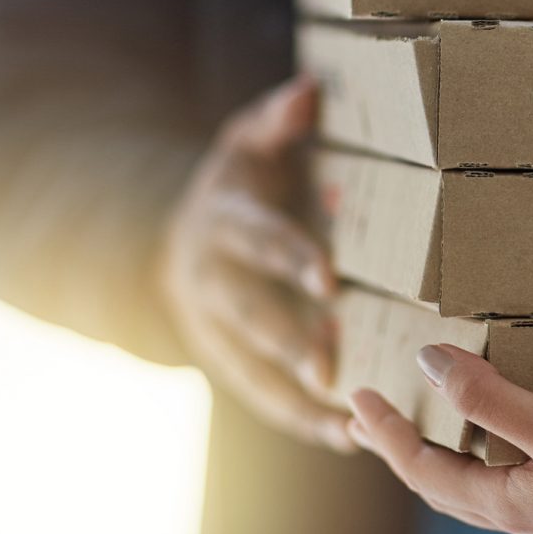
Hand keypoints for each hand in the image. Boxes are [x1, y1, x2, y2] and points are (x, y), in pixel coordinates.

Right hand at [158, 76, 352, 451]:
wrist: (181, 240)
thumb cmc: (239, 184)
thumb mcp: (248, 142)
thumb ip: (277, 122)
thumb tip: (308, 93)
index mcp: (222, 224)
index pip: (255, 240)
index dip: (288, 257)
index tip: (327, 279)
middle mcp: (211, 282)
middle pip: (248, 316)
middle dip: (288, 341)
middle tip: (331, 365)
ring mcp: (215, 329)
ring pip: (252, 370)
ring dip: (300, 399)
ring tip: (351, 422)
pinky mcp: (228, 363)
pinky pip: (263, 398)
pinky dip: (303, 421)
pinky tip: (349, 440)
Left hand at [347, 343, 532, 533]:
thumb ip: (492, 398)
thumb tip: (429, 363)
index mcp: (510, 505)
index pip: (423, 471)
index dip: (385, 435)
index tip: (354, 398)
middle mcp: (529, 519)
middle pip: (446, 487)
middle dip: (405, 451)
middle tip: (373, 418)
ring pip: (485, 487)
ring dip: (450, 454)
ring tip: (439, 422)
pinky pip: (524, 479)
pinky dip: (500, 452)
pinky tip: (523, 433)